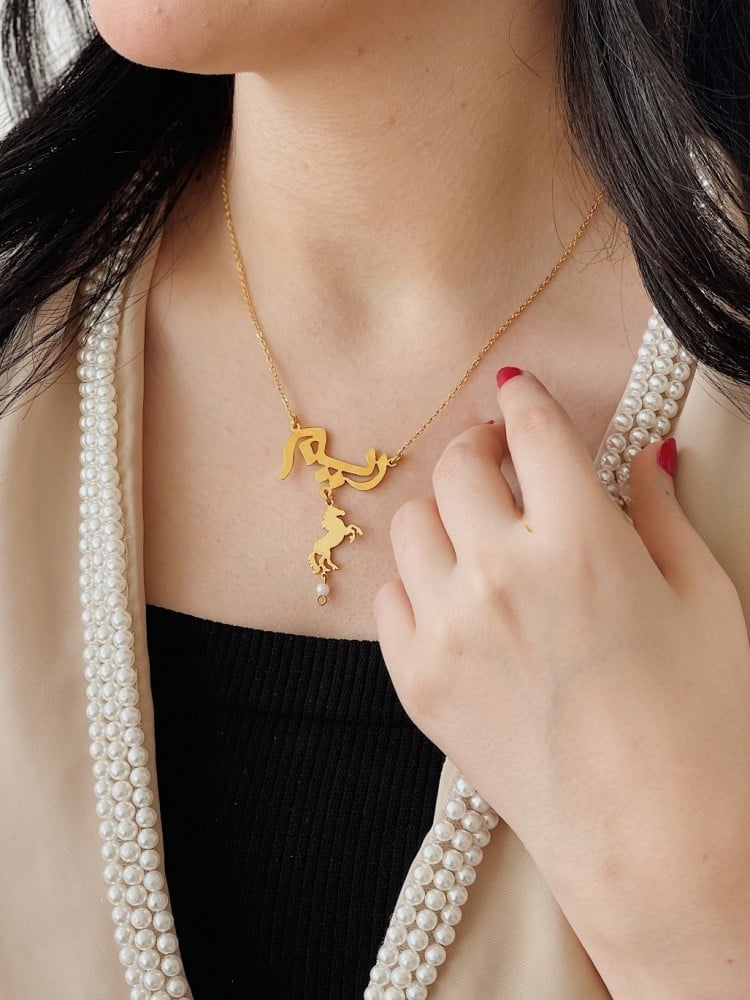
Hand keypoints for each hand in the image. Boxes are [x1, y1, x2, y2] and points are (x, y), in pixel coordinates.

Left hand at [374, 368, 749, 998]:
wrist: (656, 843)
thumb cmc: (704, 722)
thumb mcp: (705, 600)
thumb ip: (662, 513)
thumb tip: (647, 452)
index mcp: (580, 540)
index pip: (532, 429)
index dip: (525, 397)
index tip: (519, 391)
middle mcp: (499, 574)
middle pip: (457, 466)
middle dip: (483, 449)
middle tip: (504, 460)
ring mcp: (447, 630)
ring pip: (413, 524)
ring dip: (447, 511)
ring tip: (480, 531)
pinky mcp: (417, 682)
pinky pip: (390, 598)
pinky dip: (418, 581)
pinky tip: (456, 595)